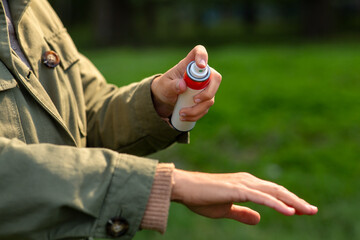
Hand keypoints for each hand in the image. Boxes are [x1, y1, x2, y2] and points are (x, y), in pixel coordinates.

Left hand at [151, 45, 221, 118]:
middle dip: (208, 92)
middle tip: (195, 100)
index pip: (199, 52)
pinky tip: (185, 117)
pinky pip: (206, 108)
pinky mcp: (205, 99)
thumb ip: (172, 85)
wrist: (164, 99)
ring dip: (197, 108)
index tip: (201, 65)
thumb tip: (183, 86)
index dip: (202, 56)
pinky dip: (196, 114)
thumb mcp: (164, 86)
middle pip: (215, 78)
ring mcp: (205, 87)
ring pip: (211, 98)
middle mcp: (200, 75)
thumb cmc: (164, 87)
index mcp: (188, 64)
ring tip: (181, 113)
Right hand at [171, 169, 317, 224]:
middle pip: (278, 191)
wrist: (184, 188)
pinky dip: (277, 204)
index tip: (302, 210)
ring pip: (274, 192)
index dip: (288, 201)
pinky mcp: (237, 189)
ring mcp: (243, 184)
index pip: (272, 193)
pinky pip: (262, 198)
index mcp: (246, 185)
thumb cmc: (201, 198)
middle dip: (297, 201)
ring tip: (308, 211)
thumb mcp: (225, 210)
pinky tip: (290, 212)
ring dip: (292, 201)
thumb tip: (259, 219)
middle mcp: (248, 181)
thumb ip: (242, 213)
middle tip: (313, 211)